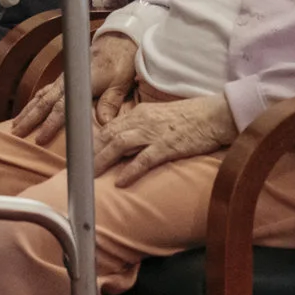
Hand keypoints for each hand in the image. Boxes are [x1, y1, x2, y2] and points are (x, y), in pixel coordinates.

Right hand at [12, 31, 138, 140]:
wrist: (117, 41)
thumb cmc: (120, 63)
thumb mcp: (120, 83)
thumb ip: (110, 102)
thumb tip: (103, 123)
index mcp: (79, 83)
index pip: (61, 108)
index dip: (50, 124)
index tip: (40, 139)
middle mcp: (66, 81)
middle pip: (43, 102)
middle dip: (29, 119)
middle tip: (16, 135)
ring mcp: (63, 80)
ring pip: (40, 97)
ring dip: (27, 112)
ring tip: (14, 126)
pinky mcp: (64, 80)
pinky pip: (44, 92)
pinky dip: (34, 103)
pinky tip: (27, 111)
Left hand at [93, 93, 237, 184]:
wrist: (215, 115)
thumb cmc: (190, 117)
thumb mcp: (160, 116)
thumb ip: (142, 126)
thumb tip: (126, 141)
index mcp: (140, 113)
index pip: (109, 127)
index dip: (93, 142)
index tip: (82, 155)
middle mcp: (142, 121)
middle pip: (109, 136)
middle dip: (92, 152)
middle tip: (79, 168)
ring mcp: (154, 134)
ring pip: (120, 145)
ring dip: (103, 160)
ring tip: (92, 175)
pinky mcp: (167, 146)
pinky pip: (143, 160)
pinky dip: (130, 171)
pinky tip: (120, 182)